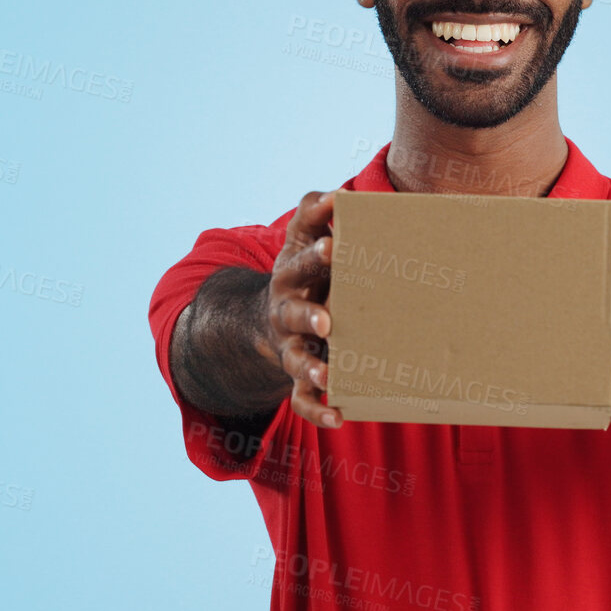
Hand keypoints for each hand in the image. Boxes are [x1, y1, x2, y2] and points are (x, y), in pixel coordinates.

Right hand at [266, 190, 341, 428]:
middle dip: (309, 316)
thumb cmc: (304, 268)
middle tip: (327, 321)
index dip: (314, 254)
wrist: (272, 314)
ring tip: (327, 377)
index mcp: (291, 274)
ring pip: (297, 360)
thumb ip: (314, 210)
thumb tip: (338, 194)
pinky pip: (302, 399)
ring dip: (310, 369)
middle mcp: (286, 310)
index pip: (300, 260)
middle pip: (294, 314)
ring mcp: (290, 345)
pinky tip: (338, 416)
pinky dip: (317, 410)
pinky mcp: (297, 375)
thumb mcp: (302, 235)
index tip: (332, 247)